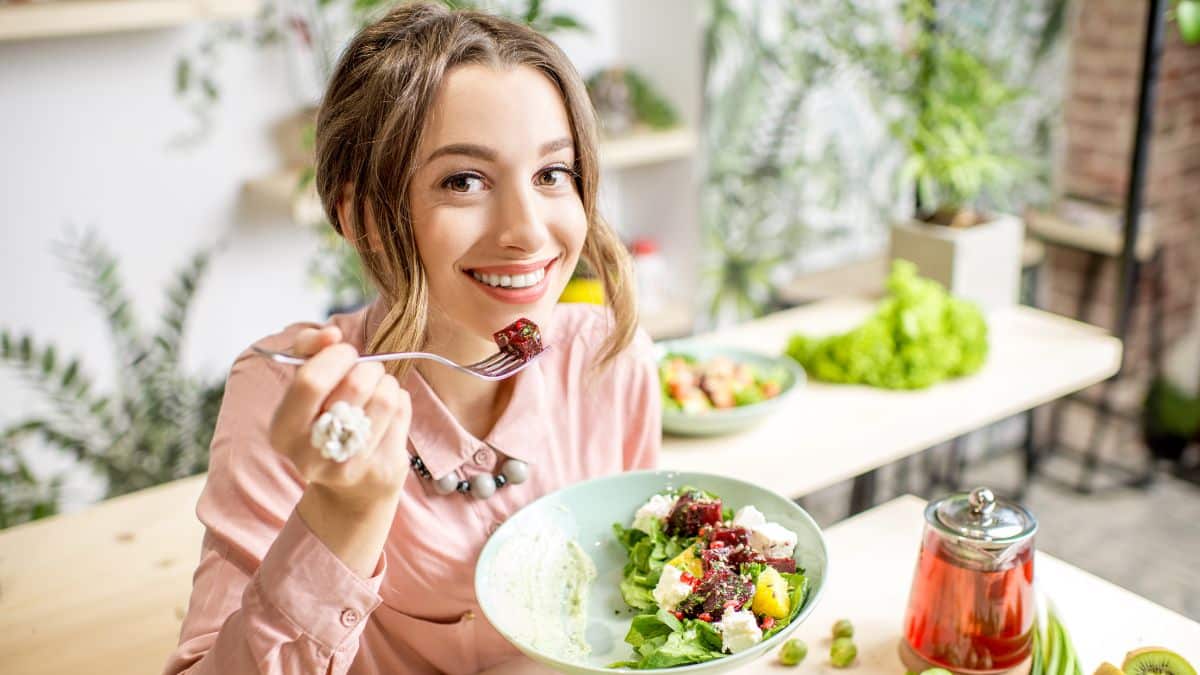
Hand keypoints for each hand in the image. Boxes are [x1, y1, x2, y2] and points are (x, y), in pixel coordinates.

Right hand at [268, 325, 411, 508]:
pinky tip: (387, 411)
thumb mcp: (304, 386)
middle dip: (367, 367)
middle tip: (366, 371)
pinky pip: (402, 412)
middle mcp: (311, 456)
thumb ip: (308, 349)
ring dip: (386, 382)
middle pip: (355, 386)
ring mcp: (349, 467)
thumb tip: (330, 334)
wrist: (350, 489)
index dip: (335, 356)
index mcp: (283, 432)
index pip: (311, 381)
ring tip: (378, 389)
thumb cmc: (325, 421)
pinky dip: (399, 400)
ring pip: (385, 397)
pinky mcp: (382, 470)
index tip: (345, 352)